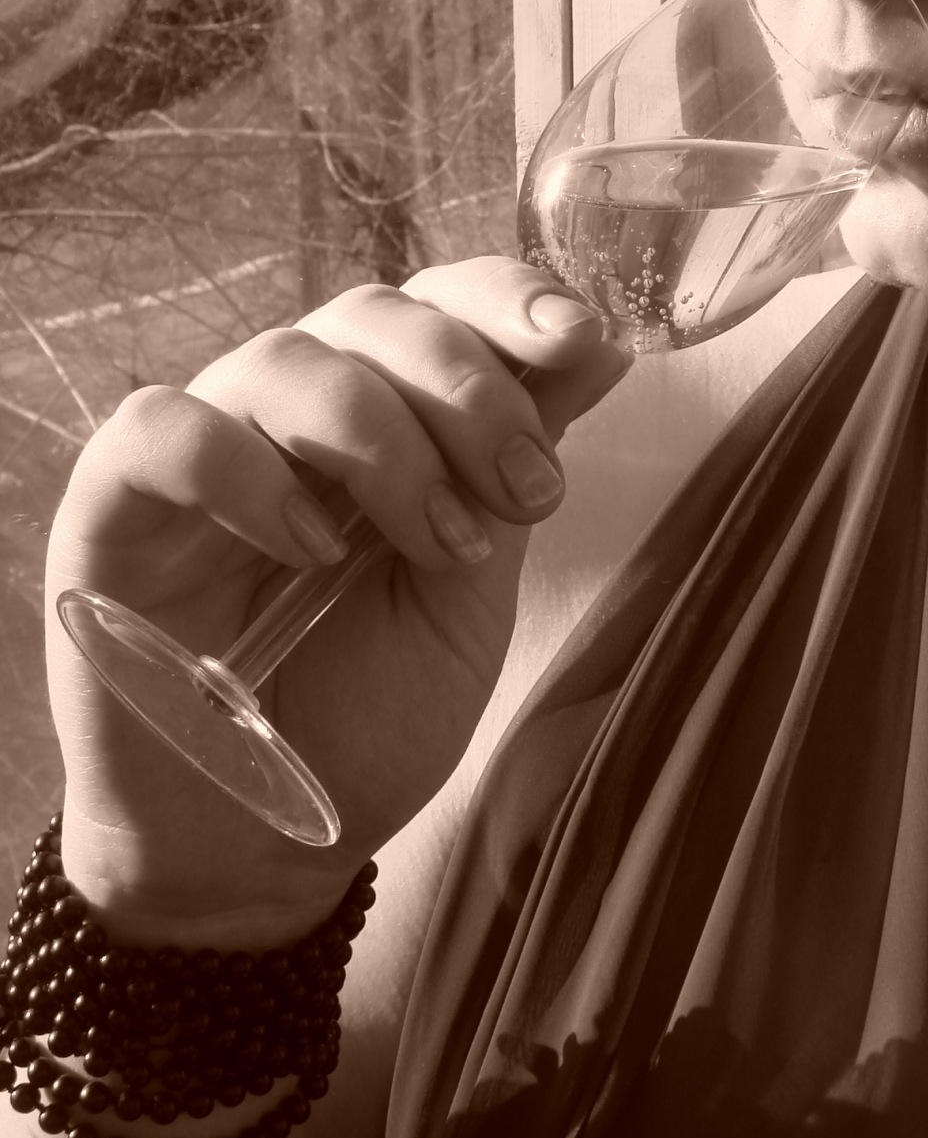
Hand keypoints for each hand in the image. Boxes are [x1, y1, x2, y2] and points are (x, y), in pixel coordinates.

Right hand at [43, 257, 627, 943]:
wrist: (260, 838)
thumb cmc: (368, 709)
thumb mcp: (474, 591)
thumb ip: (516, 470)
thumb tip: (603, 346)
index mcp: (389, 408)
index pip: (440, 301)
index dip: (507, 299)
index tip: (581, 339)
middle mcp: (294, 404)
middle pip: (373, 315)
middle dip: (471, 391)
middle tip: (526, 493)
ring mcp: (204, 441)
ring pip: (287, 360)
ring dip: (385, 443)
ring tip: (437, 545)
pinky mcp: (114, 500)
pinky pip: (167, 428)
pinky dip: (247, 472)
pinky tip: (308, 547)